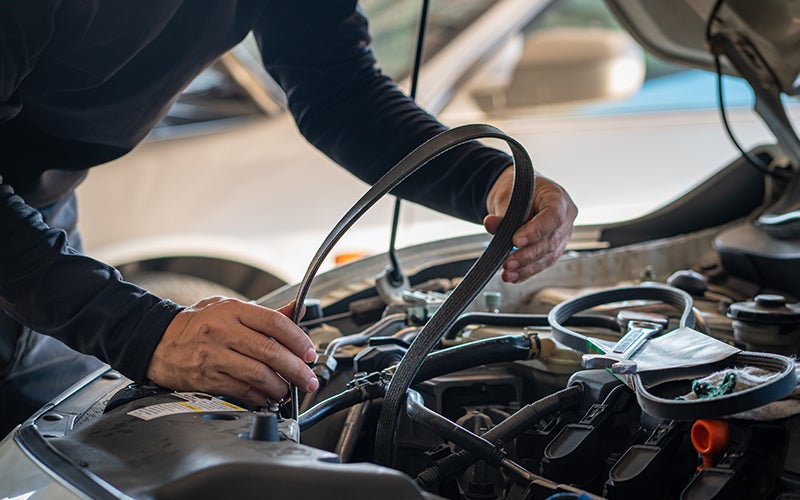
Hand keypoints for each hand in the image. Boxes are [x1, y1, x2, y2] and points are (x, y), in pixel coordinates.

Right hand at [146, 297, 317, 406]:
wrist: (156, 340)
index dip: (298, 340)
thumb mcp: (228, 307)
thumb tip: (297, 311)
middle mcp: (224, 332)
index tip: (309, 352)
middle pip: (271, 352)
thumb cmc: (195, 324)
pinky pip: (242, 390)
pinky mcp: (207, 378)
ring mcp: (214, 356)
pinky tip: (268, 397)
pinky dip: (260, 396)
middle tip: (308, 379)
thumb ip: (264, 313)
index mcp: (233, 310)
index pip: (275, 323)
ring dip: (280, 386)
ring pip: (258, 374)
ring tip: (288, 390)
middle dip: (296, 369)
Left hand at [484, 167, 576, 282]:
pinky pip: (543, 263)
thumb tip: (490, 224)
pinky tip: (514, 277)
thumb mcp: (509, 197)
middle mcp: (565, 219)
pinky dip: (527, 271)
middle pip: (550, 241)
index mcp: (558, 198)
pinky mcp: (554, 249)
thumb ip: (502, 213)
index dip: (535, 231)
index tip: (516, 241)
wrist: (523, 195)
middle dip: (528, 255)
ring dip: (527, 267)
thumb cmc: (520, 191)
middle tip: (508, 263)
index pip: (552, 216)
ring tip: (508, 273)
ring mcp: (562, 236)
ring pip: (548, 256)